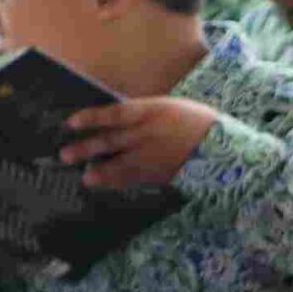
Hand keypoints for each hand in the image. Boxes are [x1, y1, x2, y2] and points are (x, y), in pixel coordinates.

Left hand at [62, 98, 219, 189]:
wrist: (227, 148)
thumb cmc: (197, 122)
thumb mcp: (170, 109)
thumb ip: (143, 115)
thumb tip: (116, 121)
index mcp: (153, 111)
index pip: (115, 114)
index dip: (92, 118)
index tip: (71, 123)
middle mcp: (150, 133)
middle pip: (111, 141)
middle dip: (86, 148)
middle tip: (65, 155)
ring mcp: (156, 156)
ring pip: (119, 164)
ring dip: (99, 170)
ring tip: (85, 176)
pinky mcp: (162, 174)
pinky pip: (133, 178)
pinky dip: (116, 181)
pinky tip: (102, 182)